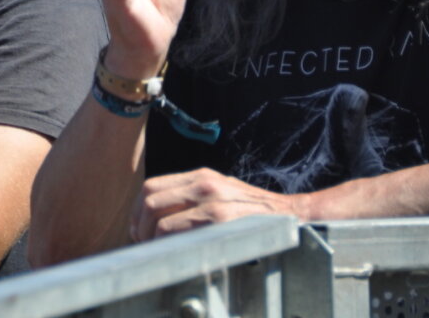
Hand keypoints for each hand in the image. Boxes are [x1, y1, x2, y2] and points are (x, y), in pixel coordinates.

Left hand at [131, 168, 309, 240]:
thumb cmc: (253, 211)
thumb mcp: (221, 192)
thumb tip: (158, 219)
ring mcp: (211, 200)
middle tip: (142, 243)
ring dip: (150, 239)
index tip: (138, 228)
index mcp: (200, 176)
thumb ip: (193, 198)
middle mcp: (203, 183)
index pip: (152, 186)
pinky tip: (172, 253)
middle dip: (139, 226)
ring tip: (155, 251)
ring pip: (160, 219)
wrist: (291, 216)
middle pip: (150, 200)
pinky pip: (178, 233)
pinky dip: (167, 245)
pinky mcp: (220, 220)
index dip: (138, 210)